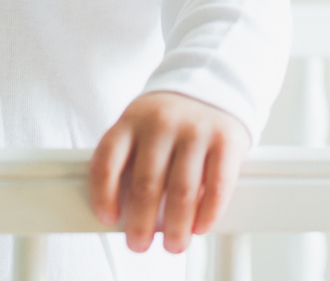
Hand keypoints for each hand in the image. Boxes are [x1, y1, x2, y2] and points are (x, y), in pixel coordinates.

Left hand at [88, 91, 249, 253]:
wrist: (213, 85)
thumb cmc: (170, 119)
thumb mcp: (140, 127)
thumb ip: (131, 160)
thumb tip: (127, 213)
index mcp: (132, 120)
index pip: (107, 161)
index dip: (103, 195)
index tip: (109, 218)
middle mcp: (162, 122)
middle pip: (146, 184)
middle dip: (141, 224)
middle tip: (140, 243)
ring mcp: (195, 129)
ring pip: (182, 190)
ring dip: (176, 226)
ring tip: (174, 243)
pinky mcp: (225, 139)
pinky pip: (217, 185)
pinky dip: (208, 213)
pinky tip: (201, 226)